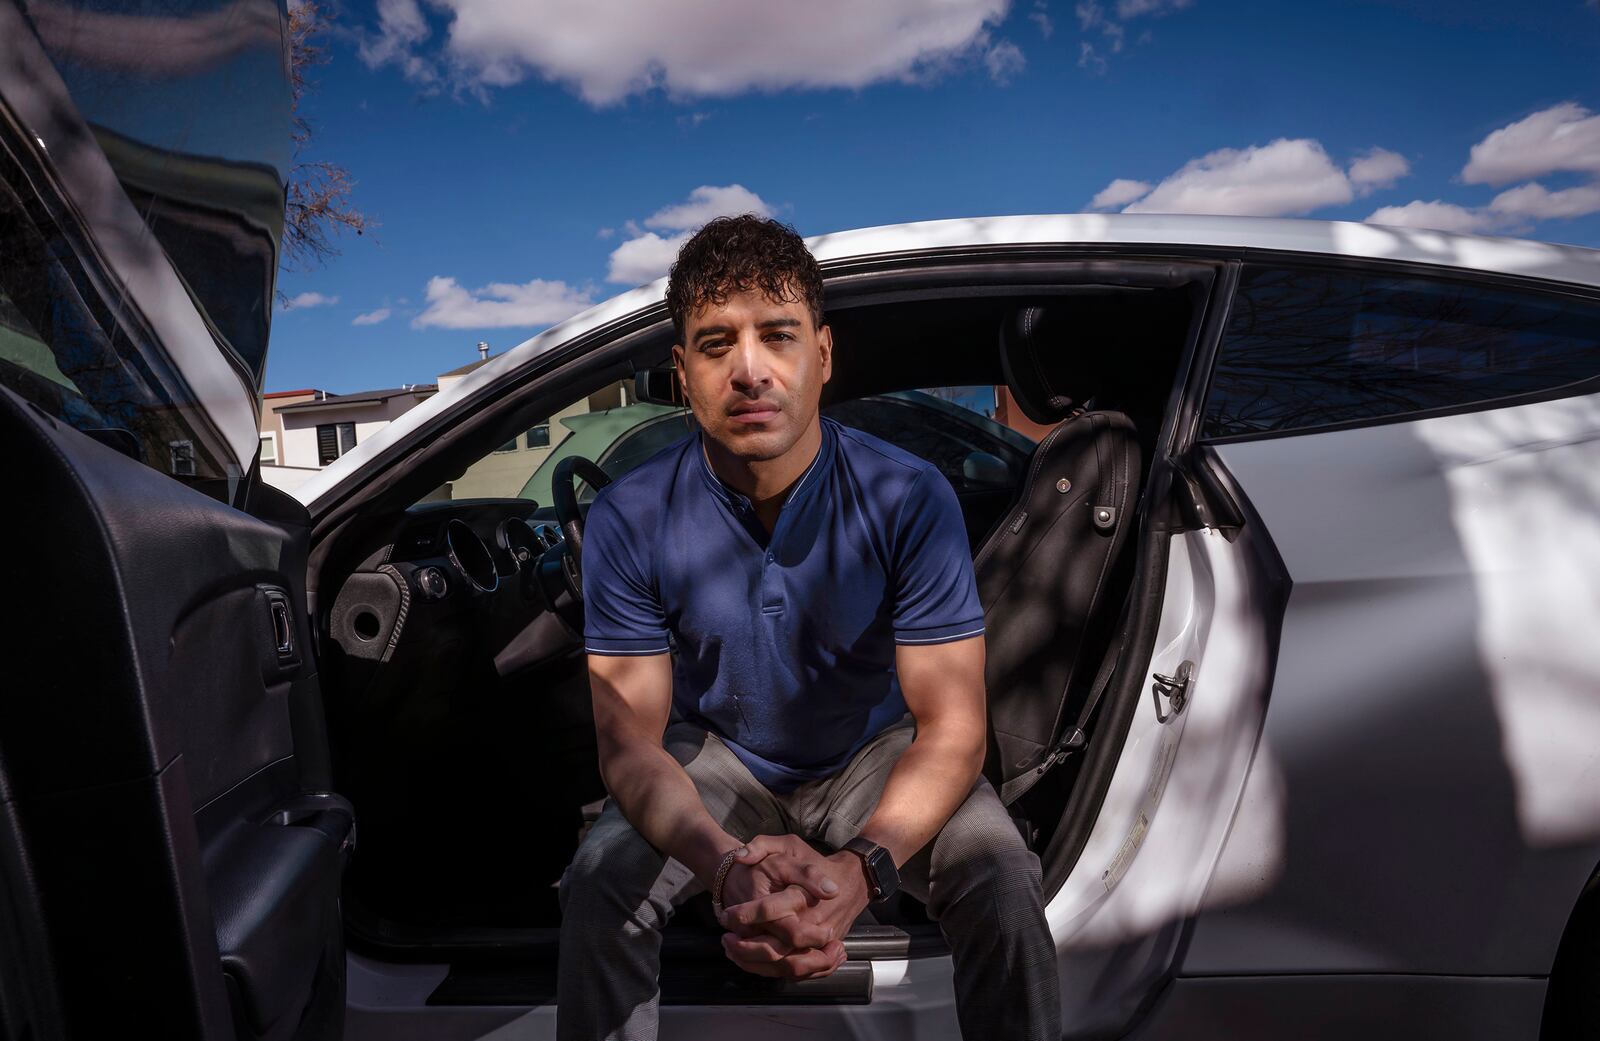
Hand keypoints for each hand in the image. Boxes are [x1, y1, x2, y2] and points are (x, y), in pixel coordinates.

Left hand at [717, 835, 870, 979]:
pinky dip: (772, 971)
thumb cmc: (816, 862)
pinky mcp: (822, 953)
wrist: (851, 882)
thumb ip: (762, 845)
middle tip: (726, 939)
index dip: (744, 915)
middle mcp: (812, 922)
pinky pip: (797, 971)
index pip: (770, 911)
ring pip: (785, 965)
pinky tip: (751, 961)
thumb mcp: (789, 845)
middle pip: (777, 947)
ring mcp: (819, 941)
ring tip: (733, 951)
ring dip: (755, 963)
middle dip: (746, 948)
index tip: (726, 916)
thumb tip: (741, 857)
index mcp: (803, 895)